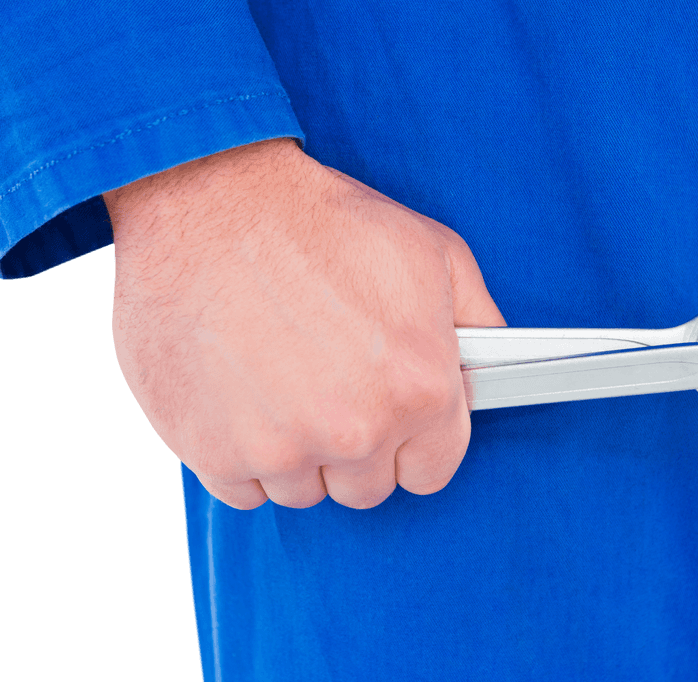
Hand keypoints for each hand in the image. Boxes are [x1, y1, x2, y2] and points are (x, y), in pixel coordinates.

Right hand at [103, 138, 506, 509]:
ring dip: (295, 452)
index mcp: (418, 389)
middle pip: (366, 487)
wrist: (208, 206)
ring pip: (302, 490)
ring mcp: (281, 450)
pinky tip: (239, 397)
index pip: (431, 471)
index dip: (412, 443)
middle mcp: (354, 431)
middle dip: (354, 448)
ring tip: (278, 382)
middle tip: (328, 386)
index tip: (393, 422)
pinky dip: (240, 456)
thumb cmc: (316, 223)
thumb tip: (489, 365)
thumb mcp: (431, 251)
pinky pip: (242, 490)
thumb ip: (475, 320)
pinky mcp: (215, 453)